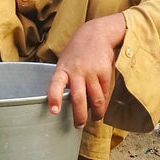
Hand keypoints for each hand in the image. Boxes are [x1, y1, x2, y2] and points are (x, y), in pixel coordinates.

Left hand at [46, 13, 126, 128]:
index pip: (55, 84)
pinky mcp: (105, 72)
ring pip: (95, 99)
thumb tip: (63, 102)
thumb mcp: (65, 61)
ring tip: (95, 119)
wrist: (97, 33)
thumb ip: (64, 79)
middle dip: (79, 116)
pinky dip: (103, 102)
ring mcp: (92, 72)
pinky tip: (101, 107)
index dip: (55, 98)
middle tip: (79, 126)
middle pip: (78, 98)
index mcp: (63, 69)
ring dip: (96, 113)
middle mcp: (77, 71)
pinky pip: (104, 92)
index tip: (54, 111)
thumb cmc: (77, 51)